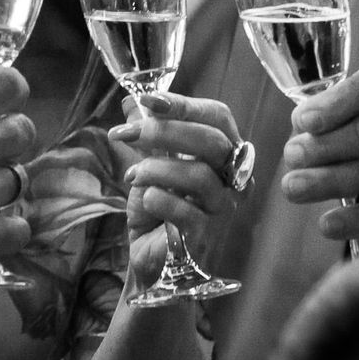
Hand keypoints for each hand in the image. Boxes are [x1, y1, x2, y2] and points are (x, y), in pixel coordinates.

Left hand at [108, 92, 245, 279]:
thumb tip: (131, 100)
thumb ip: (145, 133)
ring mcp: (224, 209)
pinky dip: (157, 198)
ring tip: (131, 175)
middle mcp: (233, 179)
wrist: (154, 259)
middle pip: (212, 142)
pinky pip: (184, 210)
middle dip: (164, 131)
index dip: (184, 104)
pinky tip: (145, 200)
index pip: (217, 117)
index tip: (147, 100)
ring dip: (155, 168)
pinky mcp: (206, 237)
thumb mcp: (148, 164)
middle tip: (125, 134)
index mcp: (224, 154)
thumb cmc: (159, 209)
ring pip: (199, 175)